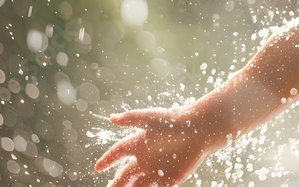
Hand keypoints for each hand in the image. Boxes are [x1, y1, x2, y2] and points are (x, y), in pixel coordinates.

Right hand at [94, 107, 215, 186]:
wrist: (201, 129)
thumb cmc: (175, 120)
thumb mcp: (151, 118)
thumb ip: (131, 119)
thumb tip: (111, 118)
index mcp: (139, 142)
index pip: (118, 152)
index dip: (108, 159)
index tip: (98, 167)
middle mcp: (146, 157)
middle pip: (125, 174)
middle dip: (116, 183)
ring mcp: (157, 169)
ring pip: (137, 185)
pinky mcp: (169, 178)